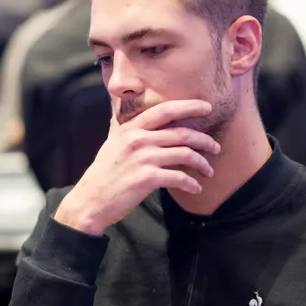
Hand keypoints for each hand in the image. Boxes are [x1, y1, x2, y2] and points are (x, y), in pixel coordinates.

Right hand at [54, 100, 219, 234]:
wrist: (90, 201)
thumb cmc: (102, 173)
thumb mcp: (110, 142)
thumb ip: (119, 124)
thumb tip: (117, 103)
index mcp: (131, 128)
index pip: (165, 110)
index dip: (189, 106)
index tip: (206, 107)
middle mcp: (138, 139)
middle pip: (182, 133)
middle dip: (204, 139)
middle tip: (215, 146)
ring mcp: (143, 159)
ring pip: (185, 154)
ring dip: (202, 163)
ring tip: (209, 170)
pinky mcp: (147, 179)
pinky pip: (179, 177)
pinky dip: (192, 183)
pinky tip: (196, 188)